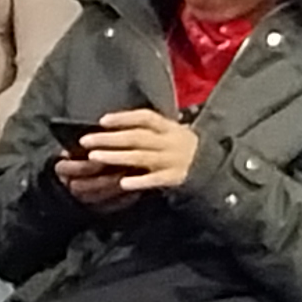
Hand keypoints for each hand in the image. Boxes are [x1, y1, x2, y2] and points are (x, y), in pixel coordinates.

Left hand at [60, 110, 198, 207]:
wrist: (214, 167)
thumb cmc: (184, 147)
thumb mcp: (172, 132)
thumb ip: (150, 130)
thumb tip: (115, 126)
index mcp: (169, 127)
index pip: (145, 118)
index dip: (123, 118)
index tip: (102, 120)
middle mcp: (170, 141)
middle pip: (137, 137)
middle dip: (110, 138)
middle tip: (86, 141)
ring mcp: (173, 160)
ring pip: (141, 157)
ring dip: (117, 157)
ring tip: (94, 157)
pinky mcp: (176, 178)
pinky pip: (156, 180)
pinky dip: (140, 181)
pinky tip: (122, 183)